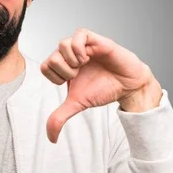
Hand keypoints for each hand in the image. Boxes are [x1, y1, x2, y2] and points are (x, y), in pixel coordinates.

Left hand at [41, 28, 161, 142]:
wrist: (127, 86)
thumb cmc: (103, 89)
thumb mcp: (78, 104)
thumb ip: (60, 117)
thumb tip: (50, 139)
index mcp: (64, 67)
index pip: (45, 67)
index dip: (55, 78)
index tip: (71, 83)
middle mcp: (71, 55)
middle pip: (52, 57)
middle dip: (64, 72)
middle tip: (79, 75)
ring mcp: (83, 46)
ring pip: (62, 44)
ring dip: (71, 60)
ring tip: (84, 66)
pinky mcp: (96, 40)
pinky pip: (79, 33)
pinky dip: (79, 47)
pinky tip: (87, 57)